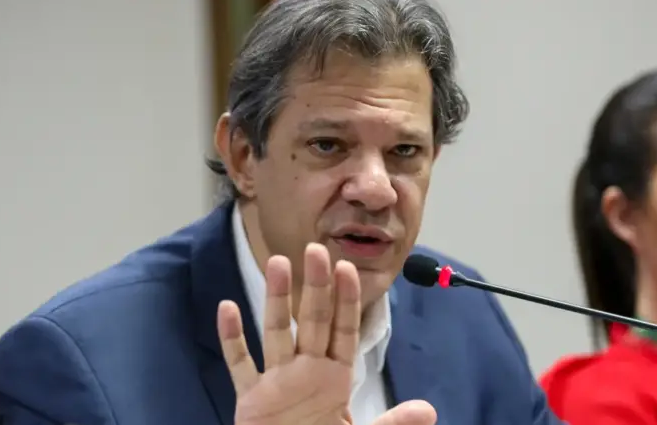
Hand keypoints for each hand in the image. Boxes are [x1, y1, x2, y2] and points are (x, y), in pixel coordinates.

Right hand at [217, 243, 437, 424]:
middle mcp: (306, 371)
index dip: (346, 300)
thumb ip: (392, 423)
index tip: (347, 267)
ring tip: (277, 263)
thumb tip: (429, 411)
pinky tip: (227, 308)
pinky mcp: (251, 398)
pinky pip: (240, 363)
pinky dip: (233, 338)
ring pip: (276, 332)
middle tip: (314, 249)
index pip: (343, 330)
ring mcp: (277, 381)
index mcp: (335, 378)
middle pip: (312, 321)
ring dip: (276, 298)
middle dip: (315, 286)